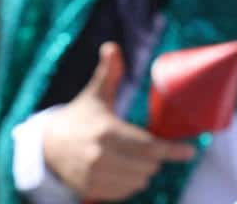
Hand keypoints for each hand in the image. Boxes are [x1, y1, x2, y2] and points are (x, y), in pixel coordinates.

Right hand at [40, 43, 196, 199]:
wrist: (47, 147)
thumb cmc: (80, 117)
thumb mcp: (95, 94)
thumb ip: (108, 72)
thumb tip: (111, 47)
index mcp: (106, 132)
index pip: (147, 146)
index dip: (172, 150)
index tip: (190, 152)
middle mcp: (100, 157)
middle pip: (147, 165)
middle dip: (157, 157)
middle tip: (155, 148)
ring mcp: (94, 176)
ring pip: (138, 180)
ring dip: (146, 171)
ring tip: (140, 158)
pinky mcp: (90, 190)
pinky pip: (124, 193)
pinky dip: (131, 184)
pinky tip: (128, 171)